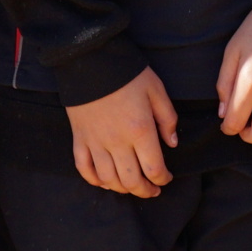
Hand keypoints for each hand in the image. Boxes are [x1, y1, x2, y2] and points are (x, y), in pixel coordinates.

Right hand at [67, 69, 177, 197]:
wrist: (91, 59)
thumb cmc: (127, 74)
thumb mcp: (156, 90)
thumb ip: (167, 118)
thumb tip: (172, 143)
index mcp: (140, 130)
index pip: (154, 169)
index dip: (163, 179)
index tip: (167, 179)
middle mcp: (117, 142)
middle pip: (131, 181)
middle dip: (145, 191)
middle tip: (153, 190)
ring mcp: (95, 142)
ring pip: (109, 180)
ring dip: (123, 189)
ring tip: (132, 186)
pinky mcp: (79, 139)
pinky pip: (84, 169)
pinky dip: (95, 180)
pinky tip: (105, 181)